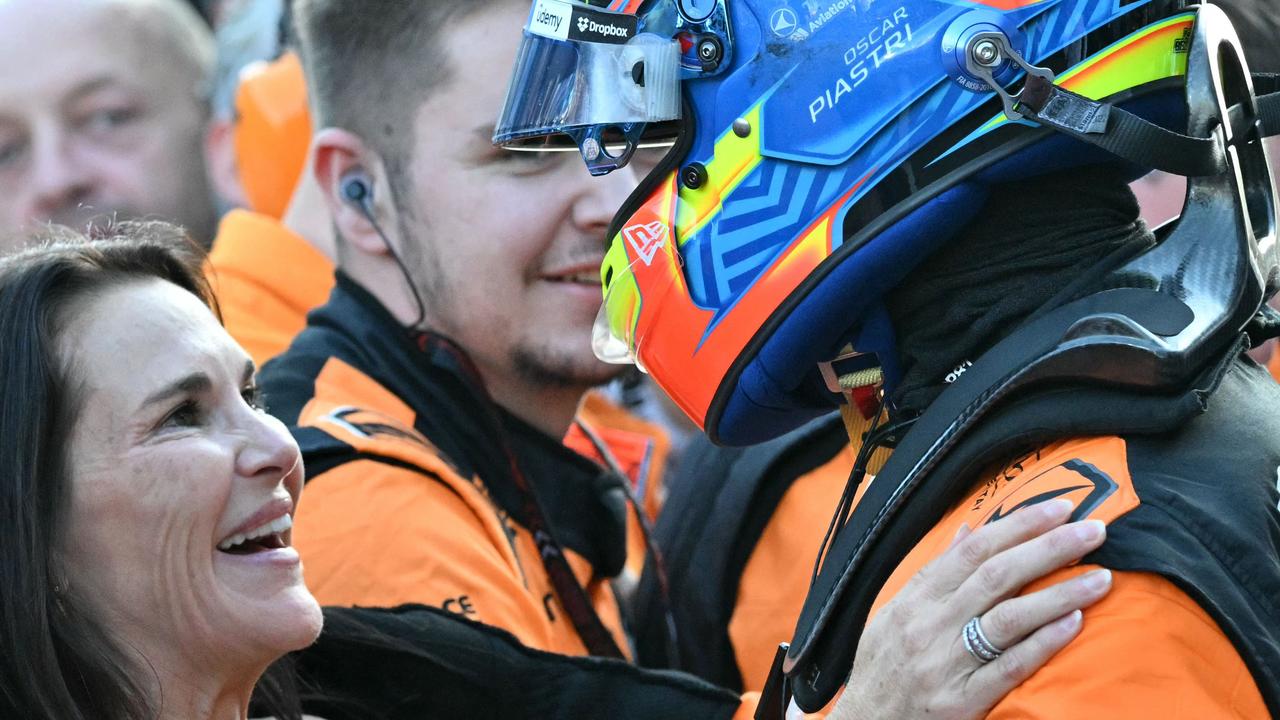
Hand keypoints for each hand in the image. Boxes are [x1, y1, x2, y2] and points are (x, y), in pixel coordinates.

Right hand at [832, 498, 1110, 718]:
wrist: (864, 719)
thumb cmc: (881, 664)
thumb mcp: (895, 611)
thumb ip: (936, 572)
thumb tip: (969, 530)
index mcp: (917, 597)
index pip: (974, 549)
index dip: (1020, 525)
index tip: (1059, 509)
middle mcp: (931, 623)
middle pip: (997, 576)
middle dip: (1050, 548)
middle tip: (1093, 530)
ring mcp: (946, 662)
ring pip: (1008, 618)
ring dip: (1059, 594)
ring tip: (1101, 578)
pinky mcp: (961, 700)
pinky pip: (1009, 668)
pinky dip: (1043, 643)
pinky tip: (1075, 623)